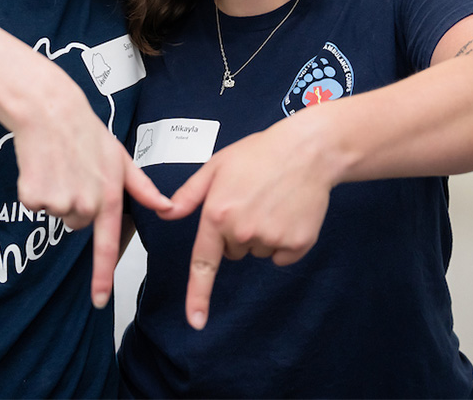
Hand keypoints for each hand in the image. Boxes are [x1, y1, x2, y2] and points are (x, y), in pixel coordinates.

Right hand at [11, 81, 170, 308]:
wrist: (50, 112)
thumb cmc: (86, 131)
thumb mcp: (121, 158)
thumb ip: (143, 188)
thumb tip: (167, 207)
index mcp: (109, 196)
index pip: (107, 246)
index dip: (103, 276)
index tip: (101, 301)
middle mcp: (85, 204)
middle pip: (78, 225)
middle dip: (76, 204)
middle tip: (75, 173)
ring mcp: (59, 202)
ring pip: (57, 214)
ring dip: (56, 196)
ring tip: (59, 166)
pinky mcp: (35, 197)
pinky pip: (35, 205)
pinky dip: (36, 190)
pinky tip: (42, 167)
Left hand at [158, 121, 332, 329]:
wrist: (307, 150)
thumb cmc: (259, 153)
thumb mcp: (216, 166)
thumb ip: (189, 194)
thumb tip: (165, 213)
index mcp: (217, 214)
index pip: (203, 264)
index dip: (198, 296)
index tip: (196, 321)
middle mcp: (242, 231)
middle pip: (232, 252)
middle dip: (237, 232)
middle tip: (251, 200)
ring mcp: (271, 238)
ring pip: (258, 251)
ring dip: (262, 234)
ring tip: (272, 201)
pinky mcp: (297, 243)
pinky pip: (282, 256)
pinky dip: (285, 241)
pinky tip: (289, 213)